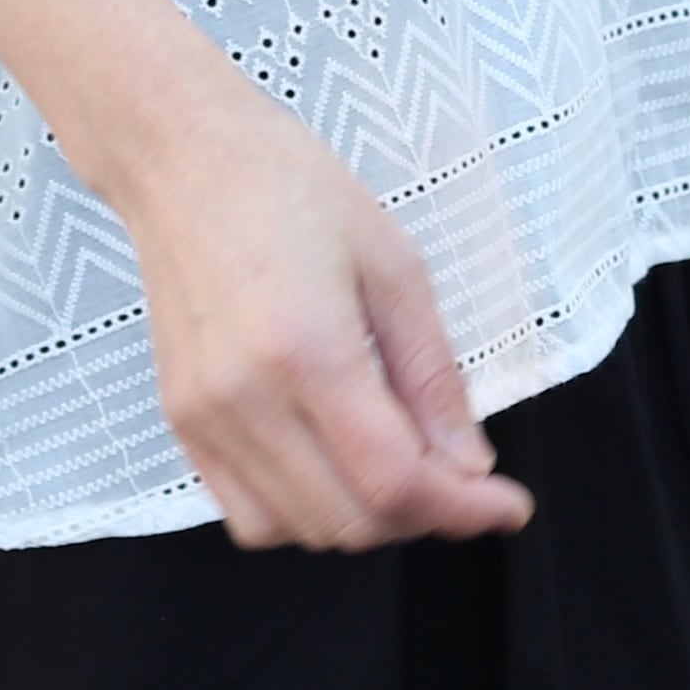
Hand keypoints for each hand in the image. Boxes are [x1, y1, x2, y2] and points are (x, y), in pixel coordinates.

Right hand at [107, 69, 534, 552]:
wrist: (183, 158)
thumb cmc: (289, 187)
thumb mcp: (393, 261)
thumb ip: (433, 374)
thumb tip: (468, 464)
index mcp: (307, 349)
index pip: (394, 481)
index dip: (463, 509)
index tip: (507, 505)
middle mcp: (245, 398)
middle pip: (351, 521)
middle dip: (424, 514)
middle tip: (461, 475)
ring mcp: (204, 418)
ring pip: (300, 531)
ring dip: (365, 518)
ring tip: (398, 461)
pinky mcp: (181, 423)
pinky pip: (249, 516)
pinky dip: (305, 512)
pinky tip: (335, 463)